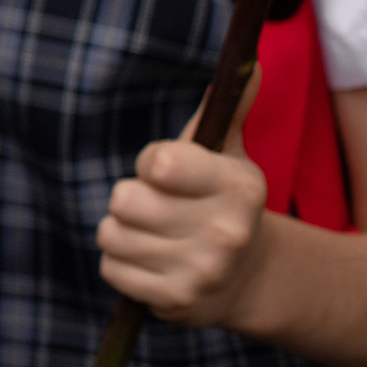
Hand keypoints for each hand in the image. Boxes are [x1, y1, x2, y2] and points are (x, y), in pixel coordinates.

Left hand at [98, 71, 270, 327]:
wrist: (246, 277)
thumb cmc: (217, 200)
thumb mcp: (226, 154)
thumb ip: (227, 109)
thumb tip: (255, 64)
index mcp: (239, 186)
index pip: (158, 163)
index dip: (151, 165)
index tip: (166, 173)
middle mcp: (227, 231)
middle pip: (124, 200)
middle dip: (130, 200)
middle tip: (158, 209)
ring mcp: (204, 271)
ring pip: (111, 235)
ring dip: (122, 233)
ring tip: (155, 236)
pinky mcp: (177, 301)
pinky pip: (111, 269)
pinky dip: (122, 266)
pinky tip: (152, 263)